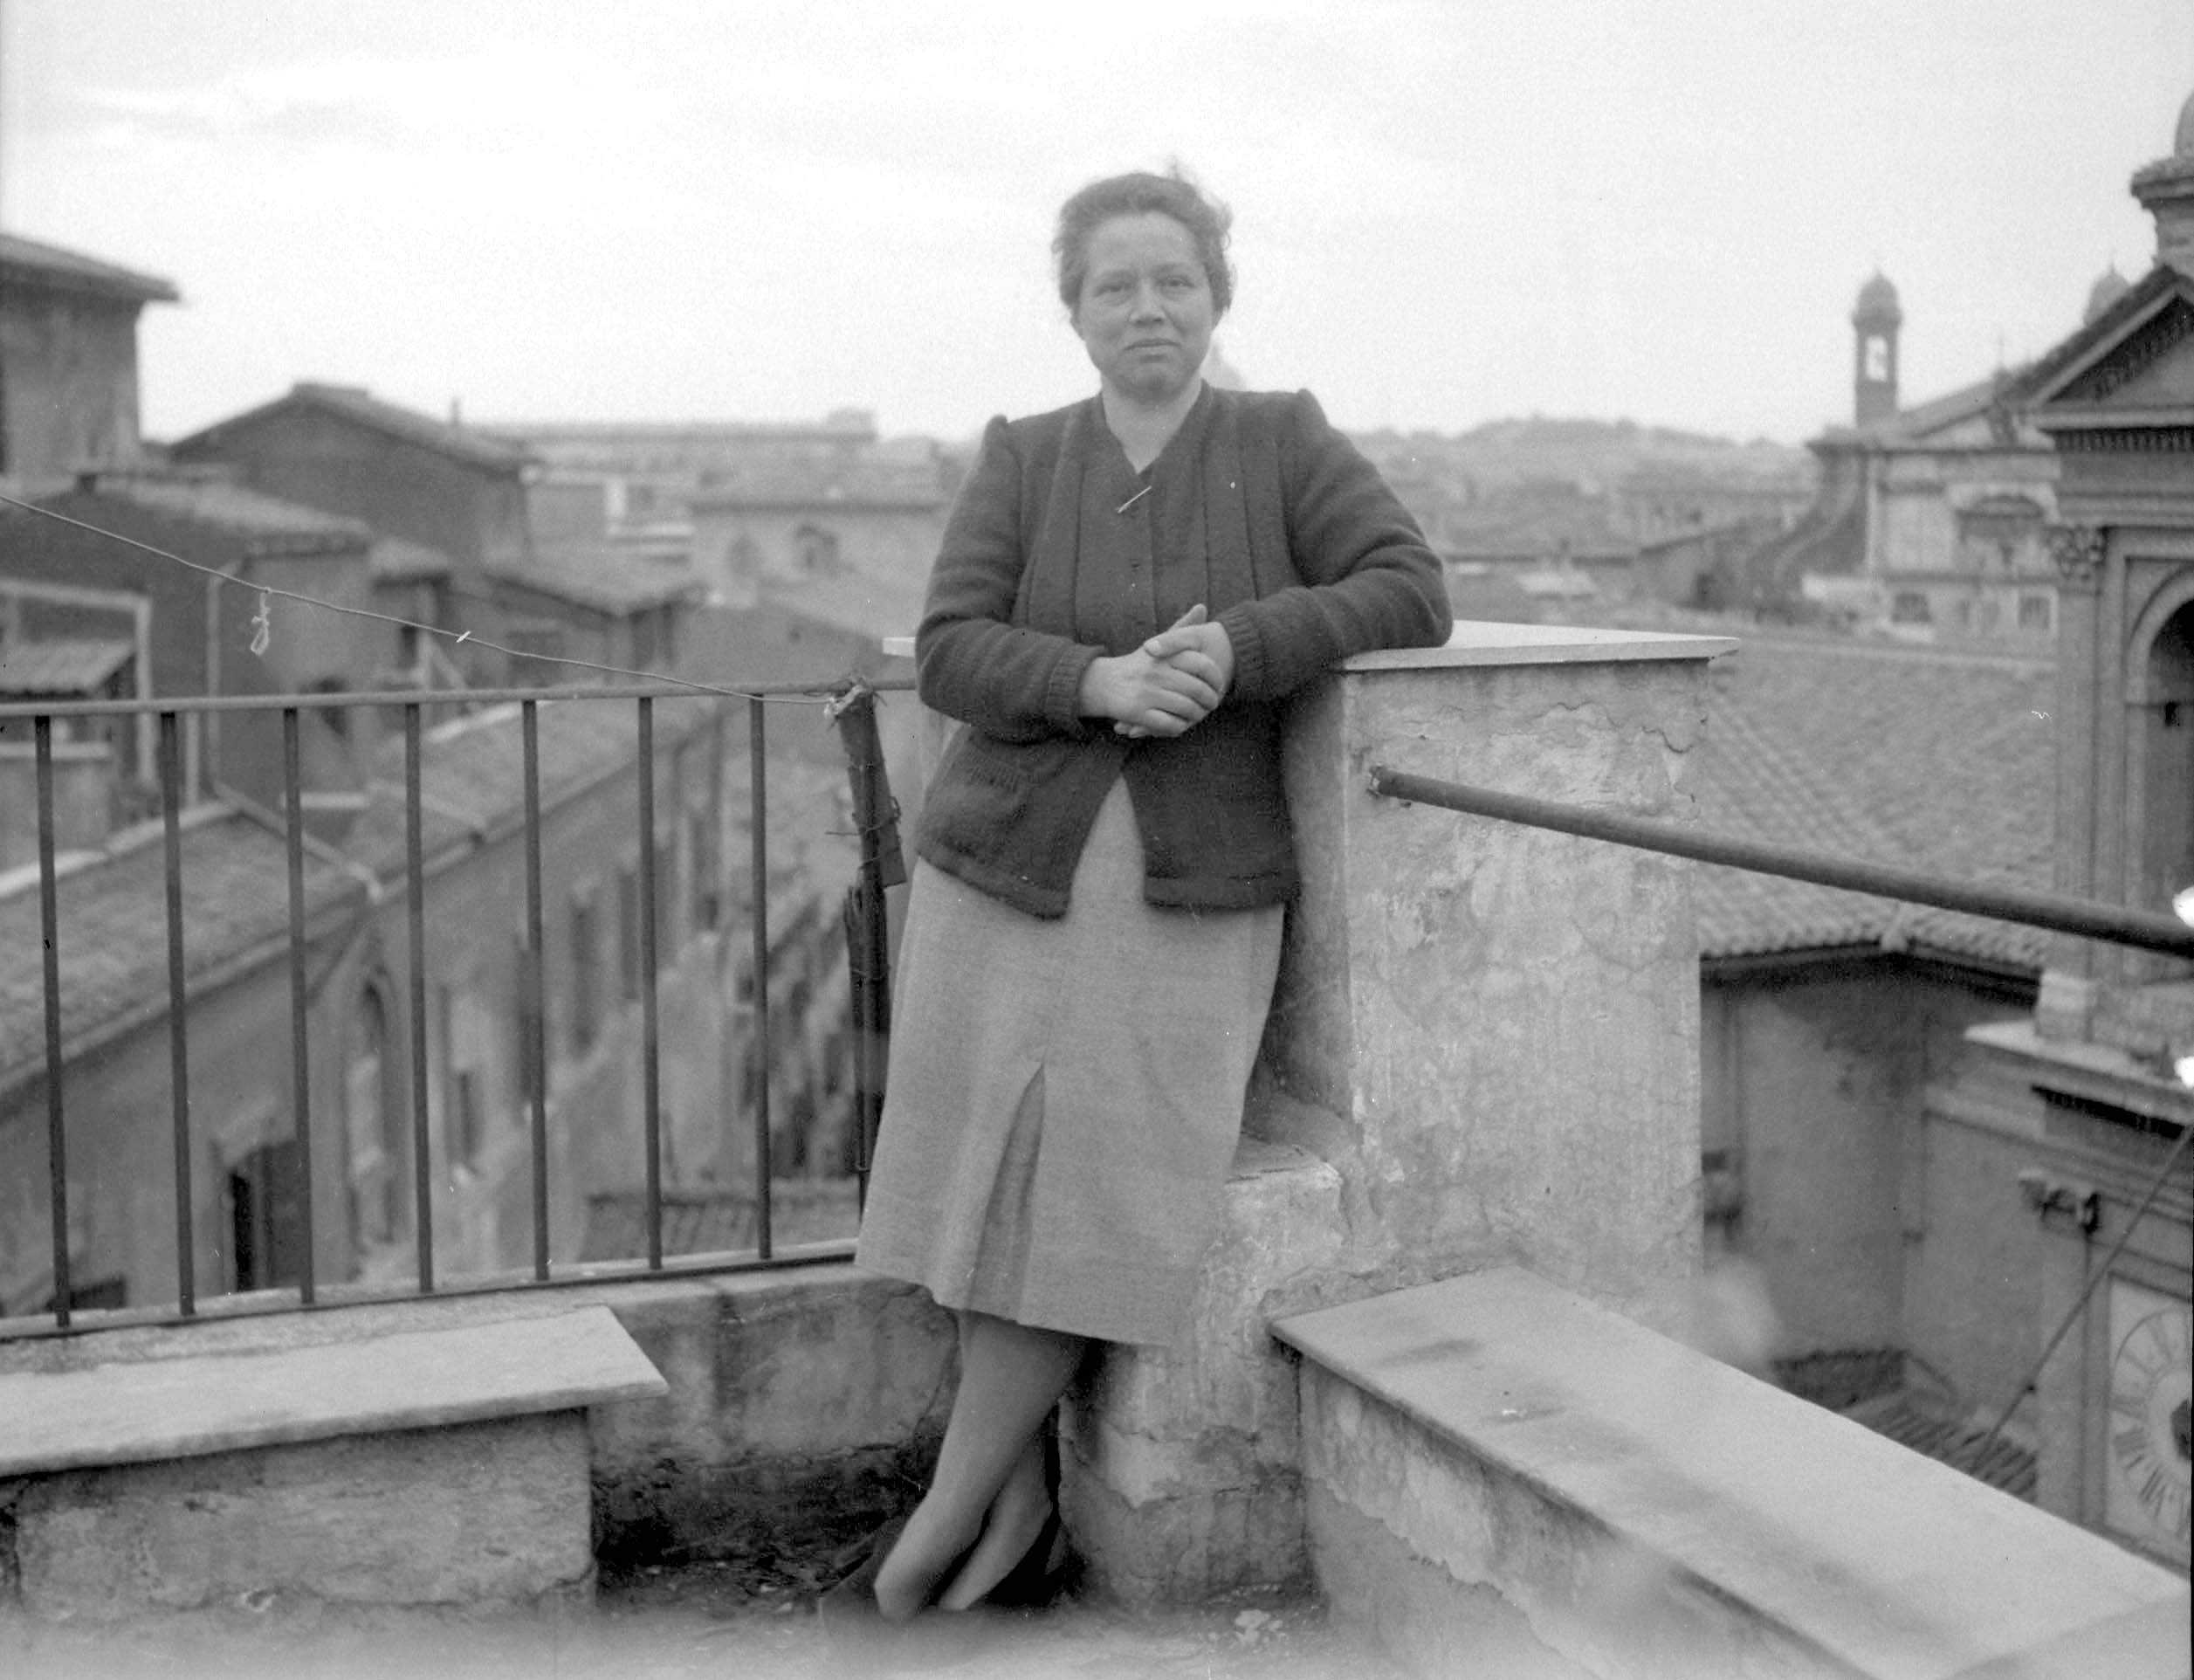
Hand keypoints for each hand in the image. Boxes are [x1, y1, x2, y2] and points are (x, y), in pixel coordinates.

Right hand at [1111, 606, 1233, 738]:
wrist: (1103, 683)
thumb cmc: (1139, 664)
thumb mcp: (1160, 643)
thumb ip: (1182, 627)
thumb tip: (1202, 607)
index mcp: (1164, 654)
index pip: (1201, 664)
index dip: (1216, 677)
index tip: (1220, 685)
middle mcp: (1156, 671)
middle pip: (1197, 689)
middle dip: (1210, 700)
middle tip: (1213, 703)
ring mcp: (1146, 692)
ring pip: (1186, 708)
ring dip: (1197, 715)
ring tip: (1200, 714)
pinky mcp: (1137, 711)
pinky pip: (1169, 723)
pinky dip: (1179, 727)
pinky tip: (1180, 724)